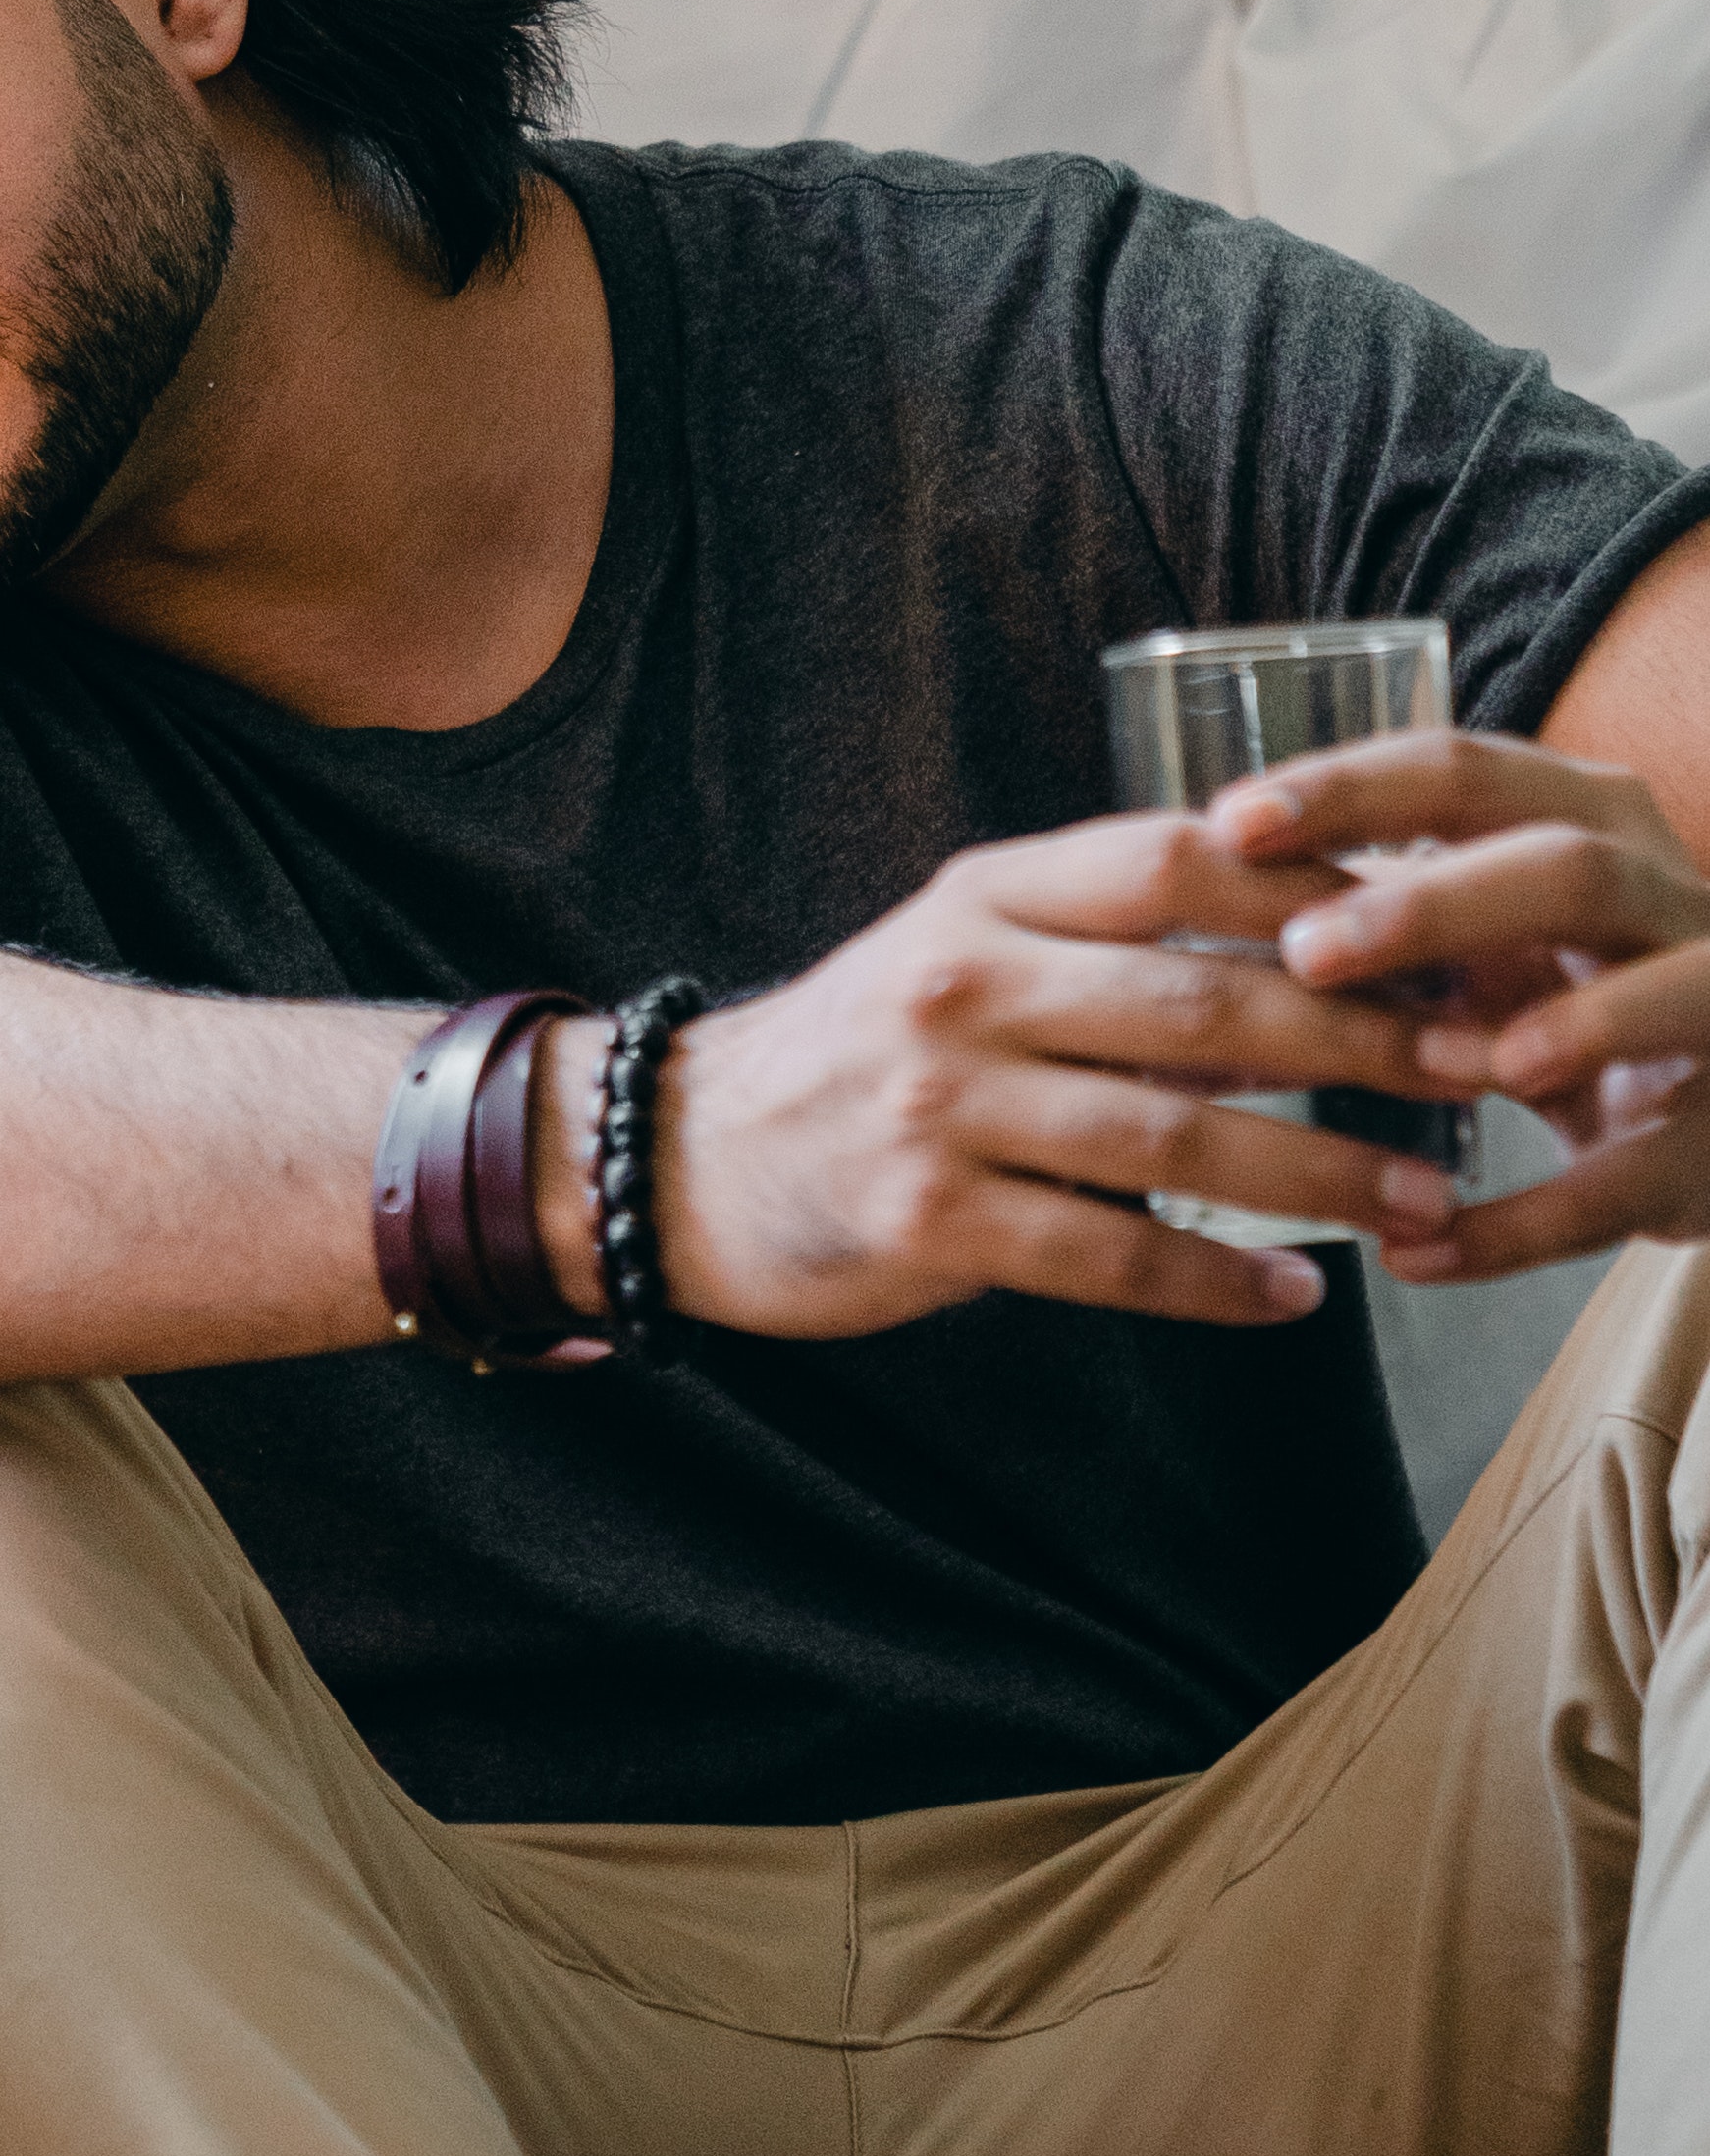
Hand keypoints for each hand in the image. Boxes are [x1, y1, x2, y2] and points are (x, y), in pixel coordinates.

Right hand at [653, 810, 1477, 1342]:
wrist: (681, 1153)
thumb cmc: (866, 1049)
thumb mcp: (967, 948)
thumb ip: (1107, 940)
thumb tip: (1312, 951)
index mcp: (986, 895)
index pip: (1177, 861)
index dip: (1316, 891)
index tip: (1433, 929)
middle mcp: (963, 982)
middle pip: (1201, 1001)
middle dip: (1361, 1041)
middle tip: (1475, 1071)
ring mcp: (938, 1105)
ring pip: (1171, 1136)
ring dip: (1319, 1173)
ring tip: (1425, 1203)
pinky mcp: (924, 1221)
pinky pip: (1105, 1253)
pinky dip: (1214, 1280)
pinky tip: (1293, 1295)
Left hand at [1231, 732, 1709, 1278]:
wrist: (1708, 1102)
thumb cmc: (1568, 987)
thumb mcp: (1487, 928)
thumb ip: (1377, 903)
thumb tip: (1185, 891)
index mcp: (1586, 818)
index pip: (1467, 771)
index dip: (1352, 790)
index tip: (1232, 822)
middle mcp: (1669, 894)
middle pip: (1569, 865)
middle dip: (1440, 906)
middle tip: (1309, 951)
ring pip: (1668, 993)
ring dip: (1568, 1026)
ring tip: (1460, 1066)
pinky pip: (1633, 1180)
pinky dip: (1525, 1224)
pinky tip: (1418, 1252)